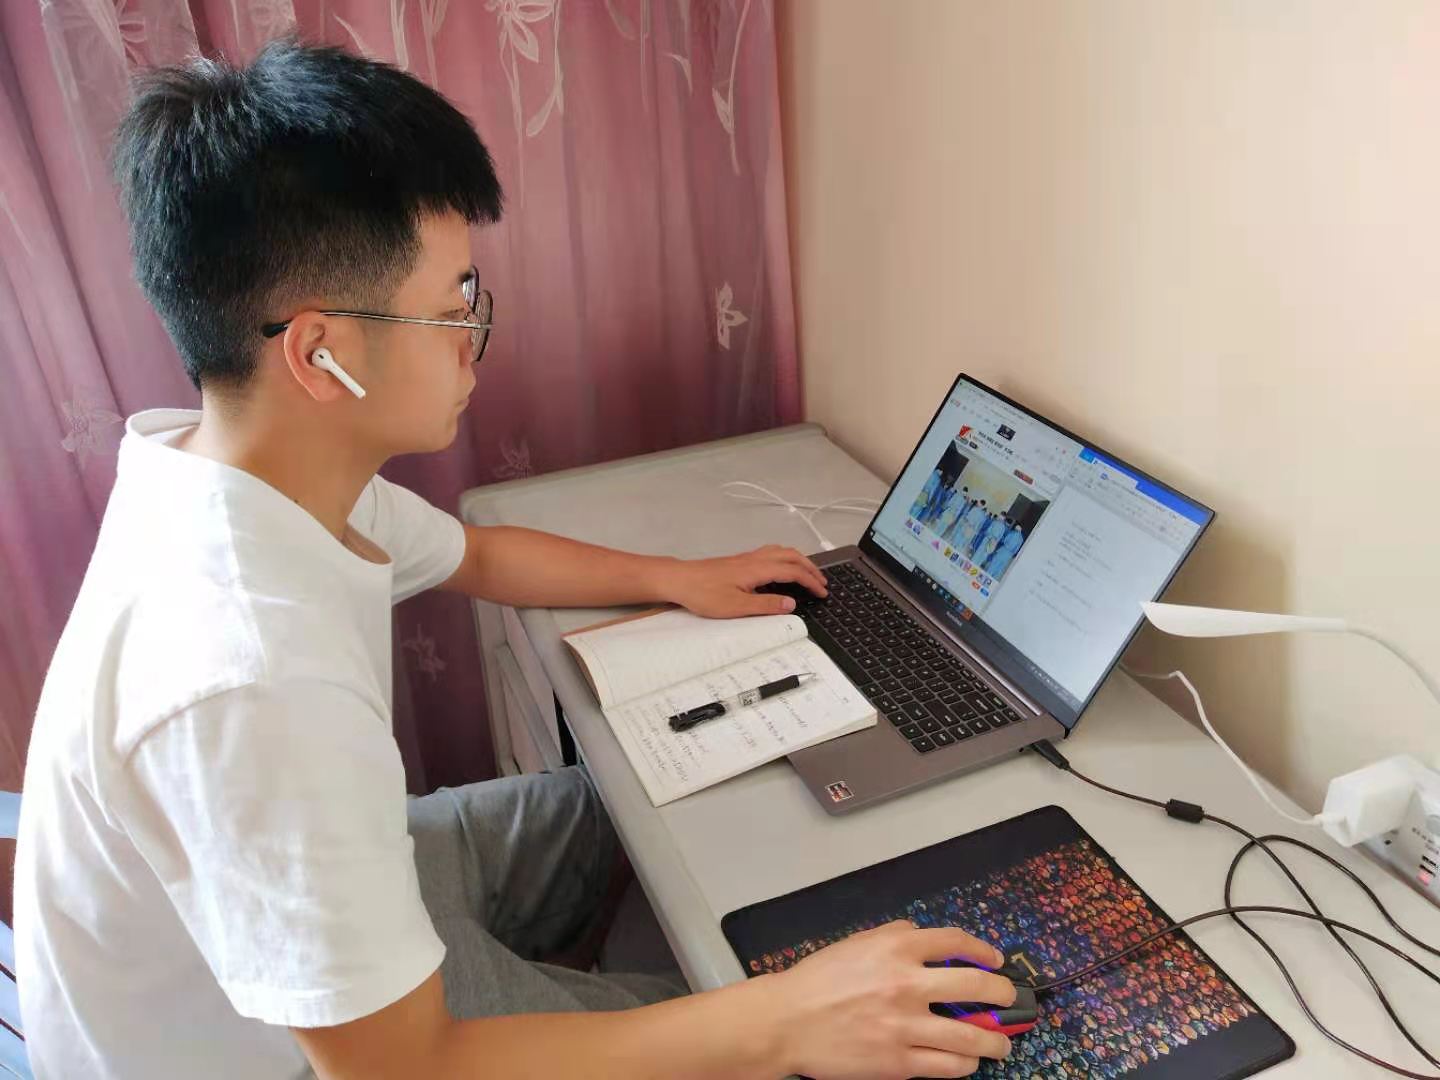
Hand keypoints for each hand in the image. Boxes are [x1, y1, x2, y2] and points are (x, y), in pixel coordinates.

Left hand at [655, 544, 827, 618]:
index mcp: (757, 569)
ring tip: (809, 573)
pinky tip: (782, 569)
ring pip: (781, 551)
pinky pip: (771, 553)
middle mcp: (754, 559)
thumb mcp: (736, 607)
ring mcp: (747, 558)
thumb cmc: (704, 594)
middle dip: (810, 568)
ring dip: (799, 560)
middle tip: (822, 583)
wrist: (679, 579)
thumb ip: (766, 605)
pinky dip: (785, 558)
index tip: (823, 593)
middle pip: (791, 556)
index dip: (811, 582)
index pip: (793, 571)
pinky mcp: (739, 561)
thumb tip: (791, 604)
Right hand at [763, 921, 1015, 1079]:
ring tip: (1002, 1044)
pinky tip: (967, 1061)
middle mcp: (906, 984)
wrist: (787, 1021)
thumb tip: (922, 935)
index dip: (983, 951)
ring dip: (995, 1041)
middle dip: (1002, 994)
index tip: (994, 960)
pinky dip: (965, 1064)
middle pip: (975, 987)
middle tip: (1009, 998)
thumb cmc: (818, 980)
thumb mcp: (856, 943)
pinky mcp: (898, 1063)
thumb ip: (893, 935)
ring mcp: (905, 1026)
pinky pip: (947, 1066)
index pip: (955, 943)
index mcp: (896, 948)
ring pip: (970, 1036)